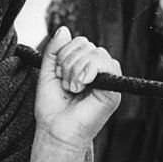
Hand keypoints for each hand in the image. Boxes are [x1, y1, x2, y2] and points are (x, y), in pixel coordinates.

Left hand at [34, 26, 120, 153]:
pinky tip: (81, 86)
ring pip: (93, 52)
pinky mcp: (114, 90)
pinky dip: (88, 71)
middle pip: (86, 44)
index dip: (64, 54)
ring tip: (72, 89)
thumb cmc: (52, 109)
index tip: (59, 77)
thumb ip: (55, 50)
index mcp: (85, 67)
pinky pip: (105, 64)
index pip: (79, 42)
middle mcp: (99, 72)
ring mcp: (108, 80)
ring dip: (75, 70)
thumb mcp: (48, 72)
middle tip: (66, 85)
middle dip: (68, 63)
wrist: (55, 132)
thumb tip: (64, 30)